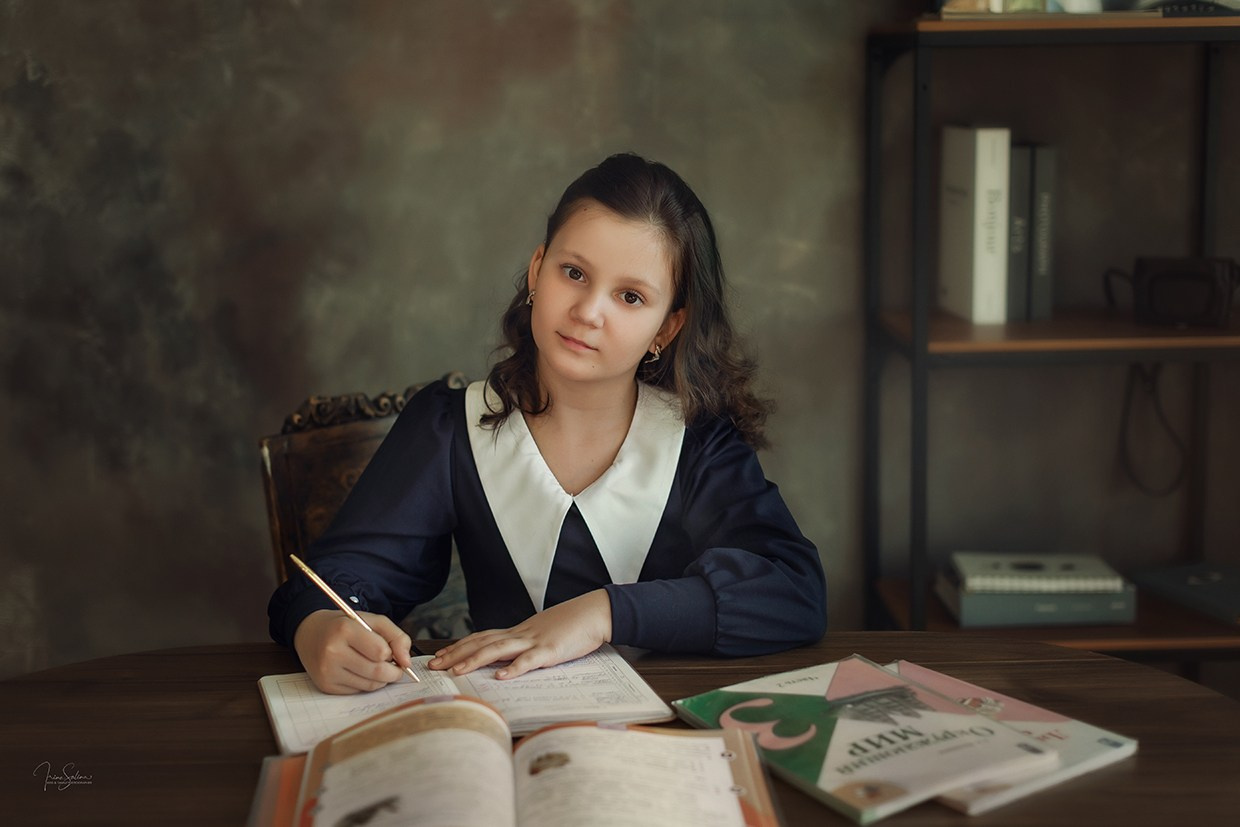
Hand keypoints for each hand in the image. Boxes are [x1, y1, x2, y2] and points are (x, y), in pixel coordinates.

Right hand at [293, 609, 414, 693]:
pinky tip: (360, 671)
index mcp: (345, 630)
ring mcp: (327, 671)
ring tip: (376, 666)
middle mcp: (333, 651)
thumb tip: (407, 662)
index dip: (391, 653)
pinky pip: (358, 691)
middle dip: (393, 672)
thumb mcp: (372, 621)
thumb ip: (396, 636)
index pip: (381, 652)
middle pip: (378, 672)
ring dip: (381, 679)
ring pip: (370, 685)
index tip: (390, 651)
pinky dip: (366, 684)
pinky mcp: (326, 686)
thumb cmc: (345, 626)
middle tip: (394, 666)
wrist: (310, 633)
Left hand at [428, 590, 611, 679]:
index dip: (459, 646)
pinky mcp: (550, 651)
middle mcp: (521, 635)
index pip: (482, 637)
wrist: (595, 612)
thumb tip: (511, 659)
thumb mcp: (543, 634)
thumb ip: (526, 645)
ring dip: (474, 660)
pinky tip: (500, 677)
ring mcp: (534, 642)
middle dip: (456, 654)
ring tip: (456, 671)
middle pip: (481, 642)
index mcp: (518, 632)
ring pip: (498, 650)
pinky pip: (529, 660)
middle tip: (434, 665)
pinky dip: (513, 668)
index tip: (440, 655)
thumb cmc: (572, 625)